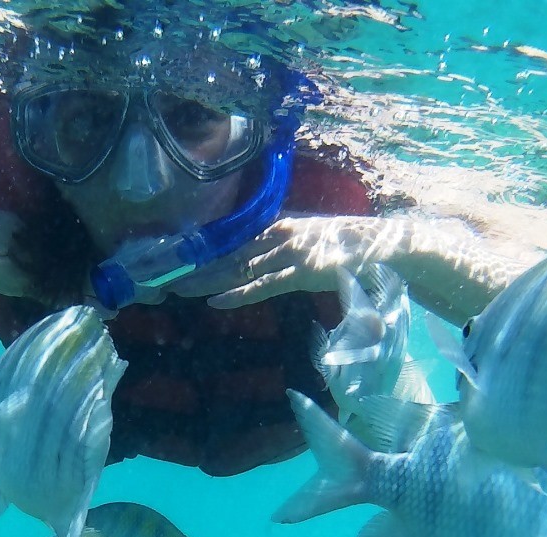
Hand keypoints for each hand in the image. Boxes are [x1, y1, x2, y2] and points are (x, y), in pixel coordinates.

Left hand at [165, 215, 410, 306]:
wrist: (385, 244)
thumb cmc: (345, 247)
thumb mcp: (307, 241)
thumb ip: (281, 249)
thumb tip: (256, 260)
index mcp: (277, 225)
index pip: (230, 238)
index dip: (201, 249)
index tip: (173, 259)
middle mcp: (278, 234)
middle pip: (226, 252)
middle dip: (194, 266)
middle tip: (162, 276)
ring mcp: (289, 252)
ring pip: (238, 268)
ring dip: (206, 280)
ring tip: (177, 289)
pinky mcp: (302, 272)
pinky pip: (263, 285)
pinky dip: (237, 294)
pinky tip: (213, 301)